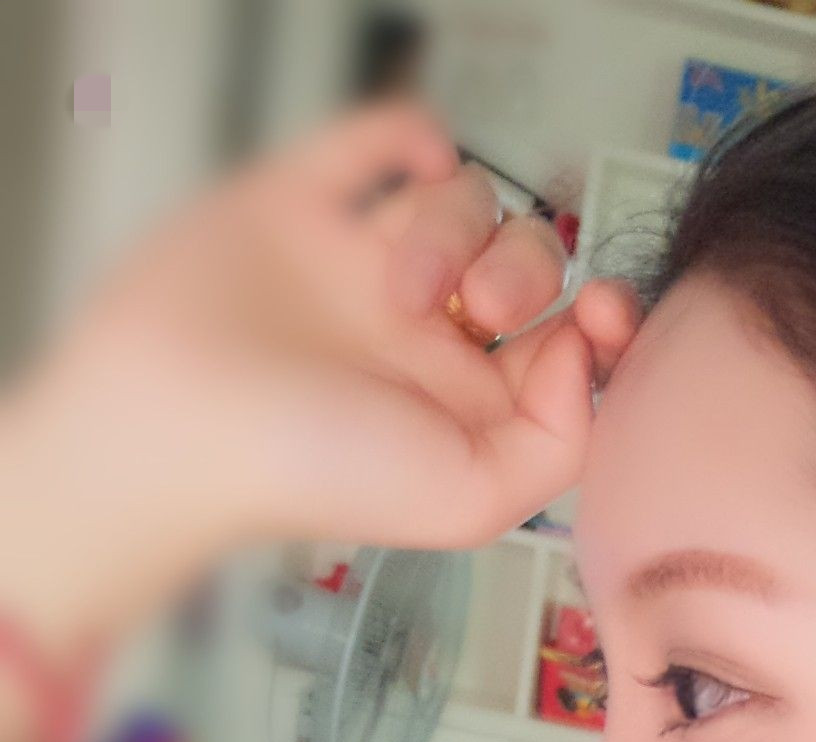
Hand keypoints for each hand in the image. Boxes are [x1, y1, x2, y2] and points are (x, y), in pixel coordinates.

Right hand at [15, 96, 640, 592]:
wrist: (179, 425)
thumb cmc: (314, 477)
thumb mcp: (470, 501)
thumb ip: (557, 443)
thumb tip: (583, 357)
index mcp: (467, 403)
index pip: (567, 341)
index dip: (602, 319)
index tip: (601, 312)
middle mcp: (422, 334)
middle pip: (524, 260)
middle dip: (523, 270)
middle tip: (478, 310)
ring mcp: (360, 262)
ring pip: (460, 199)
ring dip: (455, 225)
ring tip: (399, 283)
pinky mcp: (298, 202)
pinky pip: (374, 141)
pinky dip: (411, 133)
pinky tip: (421, 161)